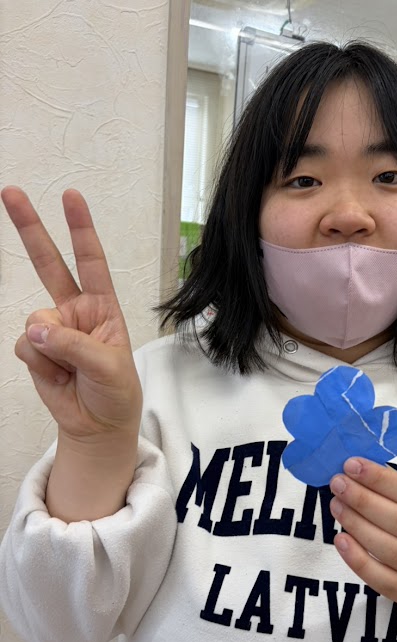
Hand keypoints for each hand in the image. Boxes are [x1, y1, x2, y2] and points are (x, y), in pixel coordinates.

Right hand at [3, 187, 141, 443]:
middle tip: (11, 192)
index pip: (92, 262)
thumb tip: (35, 327)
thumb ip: (74, 344)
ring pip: (35, 320)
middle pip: (49, 264)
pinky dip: (40, 364)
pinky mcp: (35, 349)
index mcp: (103, 307)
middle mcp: (75, 311)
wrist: (98, 425)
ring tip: (71, 369)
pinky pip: (25, 346)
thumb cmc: (115, 392)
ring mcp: (52, 329)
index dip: (81, 229)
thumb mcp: (109, 367)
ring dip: (51, 347)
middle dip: (31, 229)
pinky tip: (57, 376)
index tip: (71, 197)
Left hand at [329, 458, 396, 610]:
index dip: (381, 479)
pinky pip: (384, 581)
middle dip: (365, 500)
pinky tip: (341, 539)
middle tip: (338, 484)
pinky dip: (358, 560)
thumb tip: (355, 471)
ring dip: (358, 526)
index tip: (352, 465)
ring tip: (337, 506)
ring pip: (392, 552)